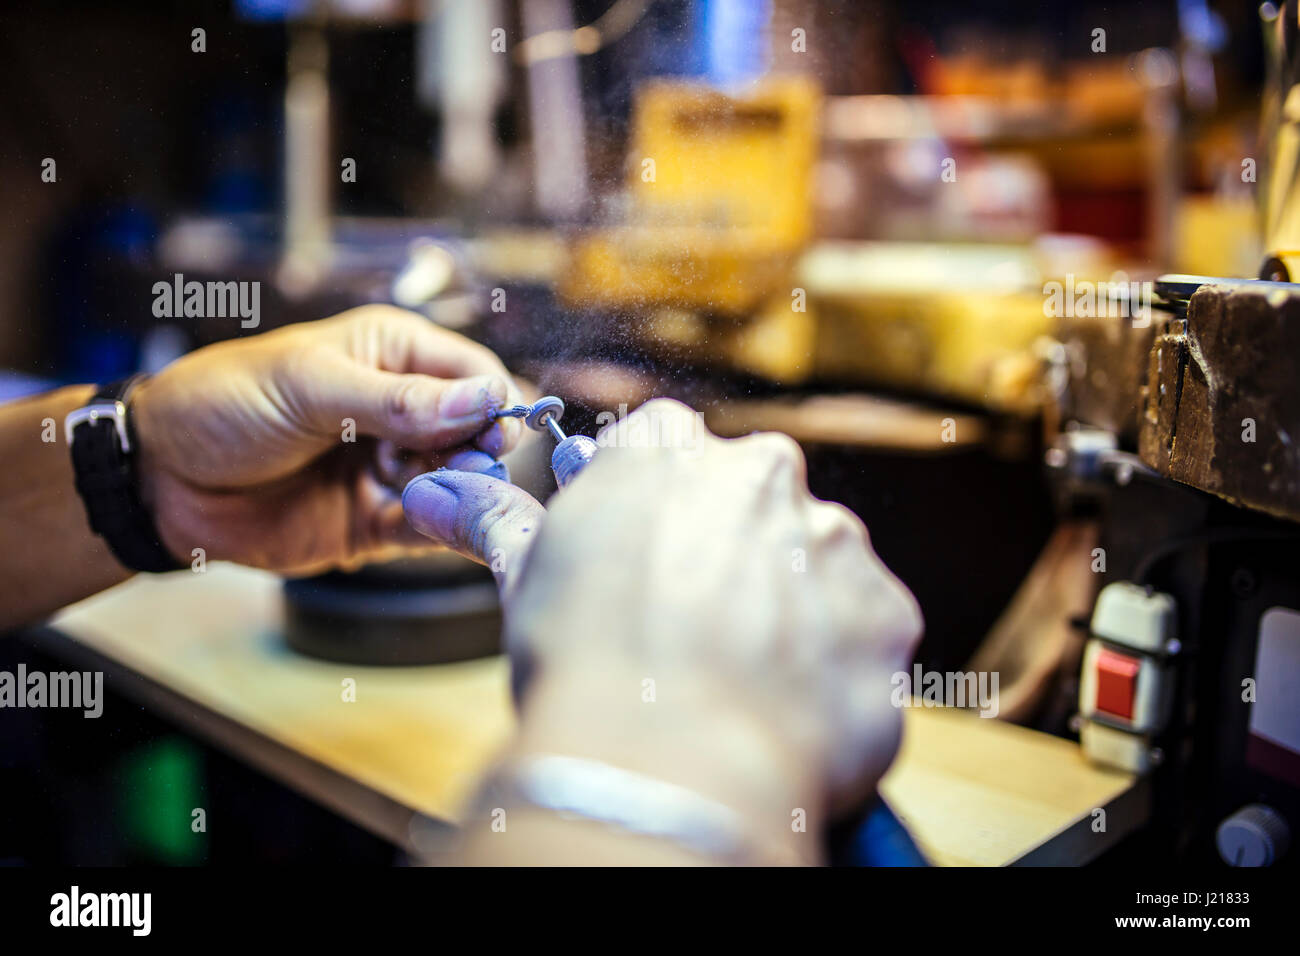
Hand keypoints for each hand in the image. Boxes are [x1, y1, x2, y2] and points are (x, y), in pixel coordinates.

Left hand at [132, 305, 523, 573]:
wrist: (158, 479)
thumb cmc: (223, 404)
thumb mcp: (309, 387)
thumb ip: (397, 400)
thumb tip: (484, 402)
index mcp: (393, 355)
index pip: (475, 374)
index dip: (491, 403)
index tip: (487, 433)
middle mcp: (404, 411)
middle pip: (479, 433)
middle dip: (475, 452)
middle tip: (447, 466)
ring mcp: (392, 468)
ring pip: (461, 483)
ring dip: (455, 490)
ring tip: (414, 488)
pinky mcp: (376, 522)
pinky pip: (430, 530)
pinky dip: (438, 529)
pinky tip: (427, 522)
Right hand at [402, 399, 922, 851]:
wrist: (668, 768)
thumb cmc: (586, 669)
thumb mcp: (529, 580)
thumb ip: (498, 520)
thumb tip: (435, 493)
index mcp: (671, 452)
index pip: (666, 444)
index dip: (651, 505)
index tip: (640, 556)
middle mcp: (765, 475)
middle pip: (748, 503)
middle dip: (724, 555)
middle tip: (687, 629)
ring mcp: (836, 543)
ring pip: (810, 568)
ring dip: (785, 609)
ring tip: (735, 680)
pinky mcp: (887, 614)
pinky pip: (861, 630)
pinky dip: (831, 663)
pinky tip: (784, 706)